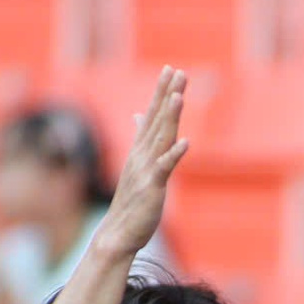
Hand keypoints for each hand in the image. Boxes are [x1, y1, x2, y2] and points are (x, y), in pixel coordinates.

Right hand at [88, 68, 189, 264]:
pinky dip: (174, 154)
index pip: (152, 115)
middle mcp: (142, 154)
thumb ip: (142, 141)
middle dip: (167, 95)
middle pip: (157, 119)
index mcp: (141, 150)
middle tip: (177, 72)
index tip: (170, 71)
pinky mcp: (152, 186)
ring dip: (169, 117)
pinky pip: (164, 168)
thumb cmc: (132, 201)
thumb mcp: (139, 167)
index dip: (161, 92)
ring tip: (178, 96)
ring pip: (160, 138)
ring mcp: (146, 169)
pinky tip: (185, 142)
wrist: (118, 232)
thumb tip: (139, 116)